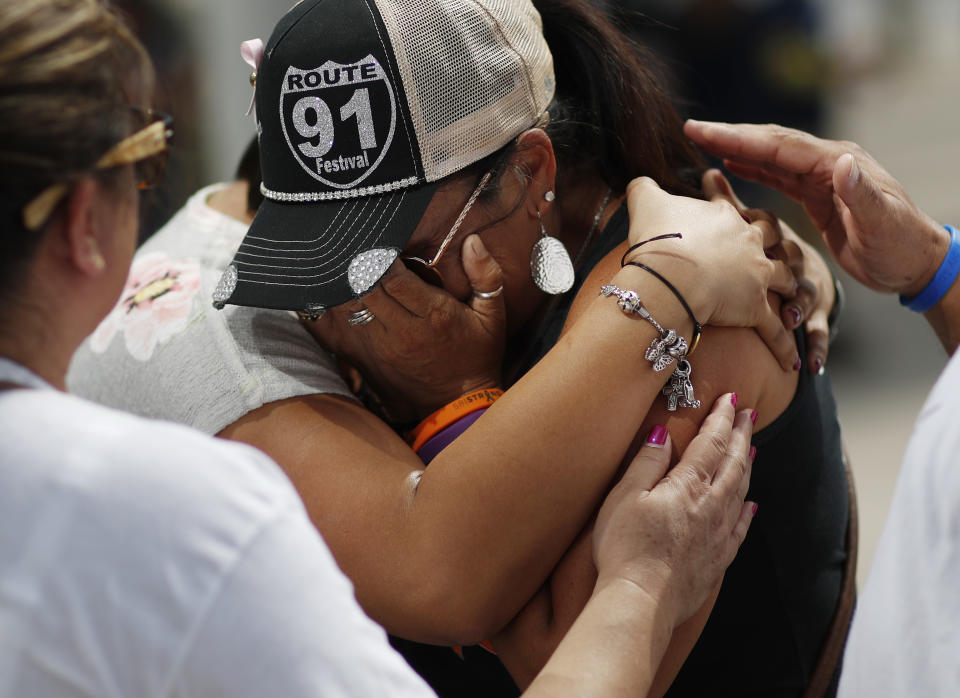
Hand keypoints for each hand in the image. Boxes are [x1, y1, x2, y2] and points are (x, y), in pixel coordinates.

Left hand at [303, 235, 505, 421]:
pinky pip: (346, 329)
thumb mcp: (493, 316)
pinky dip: (340, 310)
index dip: (381, 257)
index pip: (394, 278)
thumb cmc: (477, 355)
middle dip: (359, 267)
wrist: (459, 405)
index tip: (381, 242)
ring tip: (348, 267)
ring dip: (347, 286)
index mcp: (434, 315)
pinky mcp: (371, 360)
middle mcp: (404, 332)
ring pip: (351, 308)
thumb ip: (485, 276)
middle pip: (366, 290)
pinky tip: (341, 294)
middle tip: (357, 248)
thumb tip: (472, 242)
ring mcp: (383, 348)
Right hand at [592, 393, 756, 627]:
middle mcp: (711, 506)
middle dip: (741, 434)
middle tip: (749, 413)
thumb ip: (647, 462)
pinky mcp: (717, 560)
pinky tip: (751, 506)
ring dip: (747, 465)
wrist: (642, 599)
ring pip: (741, 491)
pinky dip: (748, 512)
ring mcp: (718, 534)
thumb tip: (663, 433)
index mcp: (688, 486)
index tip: (730, 399)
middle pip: (733, 462)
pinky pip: (740, 528)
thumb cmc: (626, 547)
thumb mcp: (625, 495)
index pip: (710, 443)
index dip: (721, 418)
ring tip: (751, 448)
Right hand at [625, 176, 799, 369]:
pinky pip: (776, 331)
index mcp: (725, 215)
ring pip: (785, 279)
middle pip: (772, 237)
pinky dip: (783, 347)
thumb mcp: (645, 200)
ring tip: (792, 297)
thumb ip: (643, 187)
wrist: (668, 274)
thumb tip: (638, 180)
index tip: (735, 212)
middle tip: (776, 247)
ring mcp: (757, 276)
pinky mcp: (755, 309)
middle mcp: (748, 242)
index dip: (732, 207)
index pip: (733, 207)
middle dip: (777, 241)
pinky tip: (790, 362)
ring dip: (790, 287)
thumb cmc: (656, 237)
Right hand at [684, 119, 948, 297]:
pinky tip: (732, 163)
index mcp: (837, 163)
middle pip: (770, 143)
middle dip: (730, 135)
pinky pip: (778, 175)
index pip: (779, 146)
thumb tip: (840, 162)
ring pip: (771, 156)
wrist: (914, 263)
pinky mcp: (816, 196)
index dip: (739, 137)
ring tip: (702, 140)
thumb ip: (860, 192)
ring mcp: (821, 178)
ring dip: (737, 147)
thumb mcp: (882, 223)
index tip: (703, 132)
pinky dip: (753, 166)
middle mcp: (827, 163)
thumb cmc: (900, 246)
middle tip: (691, 129)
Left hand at [701, 169, 834, 373]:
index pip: (767, 225)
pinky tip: (812, 364)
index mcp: (776, 234)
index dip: (754, 225)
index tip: (739, 226)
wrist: (832, 258)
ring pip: (807, 292)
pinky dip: (818, 343)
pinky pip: (821, 327)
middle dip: (781, 269)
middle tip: (764, 278)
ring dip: (799, 304)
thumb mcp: (756, 220)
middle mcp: (797, 255)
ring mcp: (810, 283)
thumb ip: (729, 201)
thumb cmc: (778, 241)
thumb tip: (705, 172)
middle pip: (790, 258)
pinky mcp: (820, 307)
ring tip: (789, 317)